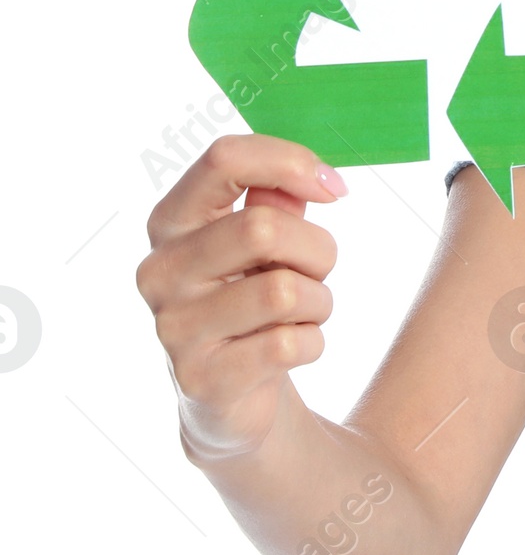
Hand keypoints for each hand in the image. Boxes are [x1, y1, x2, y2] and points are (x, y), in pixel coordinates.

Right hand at [136, 133, 346, 459]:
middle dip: (317, 250)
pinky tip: (290, 349)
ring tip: (301, 314)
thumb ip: (278, 199)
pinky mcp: (202, 378)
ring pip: (284, 291)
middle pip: (263, 228)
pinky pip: (289, 345)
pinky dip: (312, 343)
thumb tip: (317, 177)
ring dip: (318, 302)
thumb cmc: (252, 300)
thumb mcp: (263, 243)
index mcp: (172, 221)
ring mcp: (174, 327)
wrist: (231, 395)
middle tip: (316, 272)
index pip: (223, 159)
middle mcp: (161, 270)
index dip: (290, 162)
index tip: (334, 188)